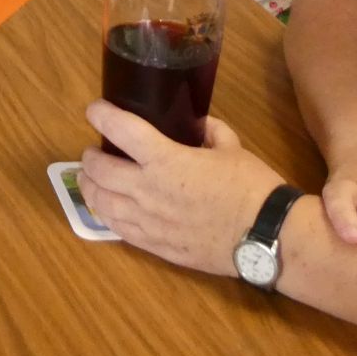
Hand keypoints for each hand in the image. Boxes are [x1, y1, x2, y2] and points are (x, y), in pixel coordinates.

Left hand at [77, 102, 282, 276]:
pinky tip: (107, 208)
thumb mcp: (232, 147)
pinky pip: (117, 229)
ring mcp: (148, 222)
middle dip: (89, 157)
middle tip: (93, 152)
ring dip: (89, 186)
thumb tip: (199, 124)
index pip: (121, 130)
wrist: (267, 237)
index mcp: (166, 160)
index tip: (94, 110)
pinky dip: (106, 214)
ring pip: (100, 203)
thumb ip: (210, 132)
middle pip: (99, 170)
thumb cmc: (251, 188)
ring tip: (90, 179)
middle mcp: (147, 190)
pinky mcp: (155, 246)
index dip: (101, 115)